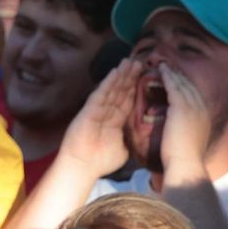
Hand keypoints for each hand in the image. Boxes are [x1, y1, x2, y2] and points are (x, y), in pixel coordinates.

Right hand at [56, 59, 141, 178]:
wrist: (83, 167)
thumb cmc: (101, 161)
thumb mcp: (123, 149)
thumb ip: (129, 139)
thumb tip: (139, 136)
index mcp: (115, 121)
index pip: (127, 101)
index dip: (135, 88)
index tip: (144, 76)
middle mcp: (107, 112)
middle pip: (120, 91)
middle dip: (129, 77)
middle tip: (139, 62)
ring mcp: (98, 110)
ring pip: (112, 89)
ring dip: (120, 75)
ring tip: (129, 62)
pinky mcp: (90, 110)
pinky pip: (101, 94)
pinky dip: (108, 83)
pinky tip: (115, 72)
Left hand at [156, 62, 211, 178]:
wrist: (186, 163)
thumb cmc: (183, 158)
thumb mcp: (189, 140)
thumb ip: (187, 130)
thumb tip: (181, 130)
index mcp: (204, 116)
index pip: (194, 95)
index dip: (185, 85)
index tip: (177, 78)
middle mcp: (201, 108)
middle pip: (190, 86)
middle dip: (180, 76)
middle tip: (169, 66)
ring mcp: (193, 106)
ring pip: (182, 83)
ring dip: (173, 73)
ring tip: (164, 65)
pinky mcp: (181, 106)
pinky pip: (174, 86)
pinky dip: (168, 76)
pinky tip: (161, 70)